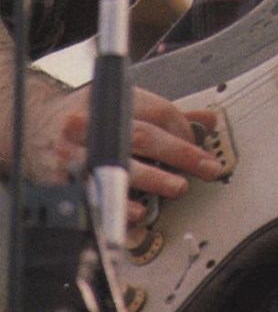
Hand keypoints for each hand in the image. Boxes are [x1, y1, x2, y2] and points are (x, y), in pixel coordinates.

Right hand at [24, 79, 221, 222]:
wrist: (35, 124)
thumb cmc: (89, 115)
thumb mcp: (124, 104)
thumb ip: (167, 115)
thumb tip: (208, 121)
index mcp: (114, 99)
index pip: (158, 112)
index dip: (184, 131)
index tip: (201, 147)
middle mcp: (95, 122)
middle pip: (144, 137)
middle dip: (180, 154)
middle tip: (205, 168)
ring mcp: (77, 151)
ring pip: (120, 165)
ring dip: (154, 179)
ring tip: (179, 187)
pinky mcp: (63, 177)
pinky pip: (94, 193)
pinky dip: (117, 203)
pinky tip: (135, 211)